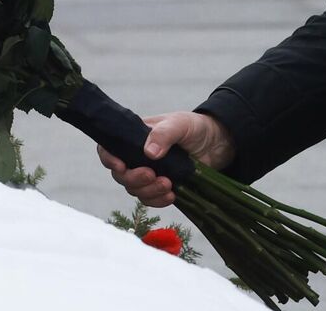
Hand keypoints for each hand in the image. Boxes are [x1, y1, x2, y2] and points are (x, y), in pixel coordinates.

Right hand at [97, 111, 235, 207]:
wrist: (217, 143)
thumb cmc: (195, 127)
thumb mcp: (180, 124)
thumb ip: (164, 134)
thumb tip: (148, 152)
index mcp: (135, 137)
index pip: (109, 149)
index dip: (109, 159)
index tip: (121, 166)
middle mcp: (137, 156)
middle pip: (121, 175)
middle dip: (134, 179)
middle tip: (152, 175)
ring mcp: (149, 172)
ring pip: (135, 190)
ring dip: (148, 191)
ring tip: (168, 185)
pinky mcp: (162, 186)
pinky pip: (150, 199)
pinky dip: (158, 200)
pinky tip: (171, 196)